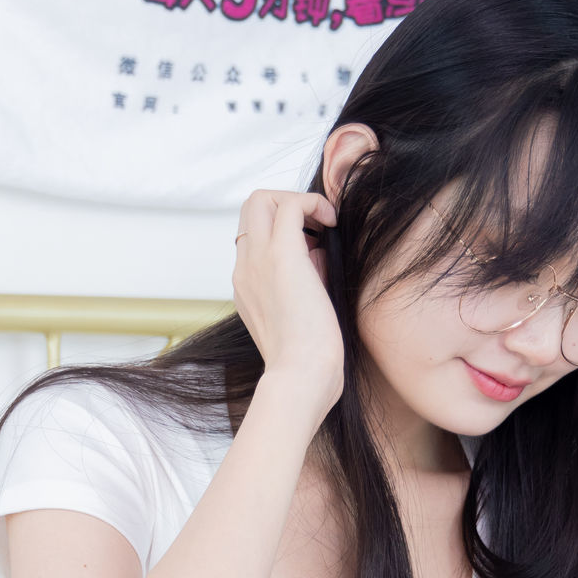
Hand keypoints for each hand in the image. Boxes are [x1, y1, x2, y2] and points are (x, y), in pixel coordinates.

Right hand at [231, 187, 344, 417]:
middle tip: (315, 226)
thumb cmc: (306, 361)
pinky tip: (332, 224)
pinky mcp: (282, 257)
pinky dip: (314, 204)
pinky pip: (291, 205)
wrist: (299, 379)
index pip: (253, 234)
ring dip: (298, 201)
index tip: (312, 244)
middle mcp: (244, 268)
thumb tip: (318, 252)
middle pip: (250, 207)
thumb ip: (303, 280)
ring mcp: (258, 261)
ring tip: (324, 225)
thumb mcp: (299, 314)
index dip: (282, 227)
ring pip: (262, 198)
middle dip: (285, 202)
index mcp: (246, 285)